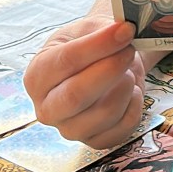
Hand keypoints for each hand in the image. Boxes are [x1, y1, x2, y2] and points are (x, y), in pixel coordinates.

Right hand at [23, 16, 145, 149]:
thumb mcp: (88, 29)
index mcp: (37, 76)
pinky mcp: (95, 142)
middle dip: (110, 69)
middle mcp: (47, 109)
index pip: (66, 61)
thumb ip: (103, 30)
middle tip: (130, 49)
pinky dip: (135, 105)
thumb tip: (124, 30)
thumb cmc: (88, 46)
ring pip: (104, 113)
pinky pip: (123, 128)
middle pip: (77, 95)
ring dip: (125, 87)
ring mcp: (70, 129)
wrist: (100, 66)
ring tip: (128, 71)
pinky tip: (131, 90)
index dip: (99, 45)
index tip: (125, 31)